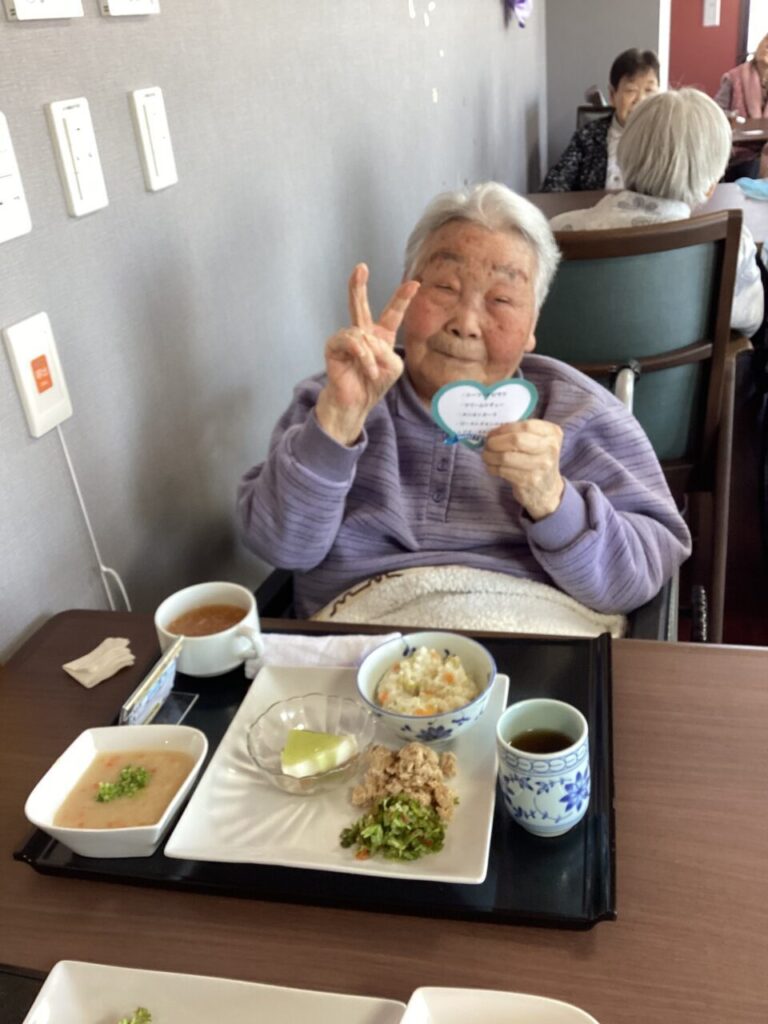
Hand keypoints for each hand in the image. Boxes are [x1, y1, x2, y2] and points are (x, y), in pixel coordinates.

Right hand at [316, 264, 418, 445]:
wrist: (356, 401)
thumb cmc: (375, 384)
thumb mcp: (393, 366)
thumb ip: (388, 350)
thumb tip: (368, 342)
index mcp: (380, 335)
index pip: (393, 313)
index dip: (403, 298)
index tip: (415, 283)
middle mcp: (362, 333)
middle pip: (360, 305)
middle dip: (358, 286)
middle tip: (360, 267)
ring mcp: (347, 338)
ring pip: (363, 334)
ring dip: (372, 356)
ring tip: (372, 372)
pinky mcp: (334, 346)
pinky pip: (353, 342)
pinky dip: (363, 357)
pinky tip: (365, 369)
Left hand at [483, 419, 564, 519]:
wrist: (547, 490)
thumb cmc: (538, 461)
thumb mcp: (539, 442)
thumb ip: (522, 432)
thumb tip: (494, 432)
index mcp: (553, 434)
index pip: (526, 426)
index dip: (505, 428)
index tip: (493, 433)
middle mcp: (550, 449)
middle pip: (515, 440)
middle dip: (495, 441)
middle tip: (487, 444)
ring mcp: (541, 466)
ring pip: (506, 457)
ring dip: (490, 455)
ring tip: (486, 455)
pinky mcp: (529, 481)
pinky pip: (503, 471)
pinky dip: (492, 468)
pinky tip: (491, 467)